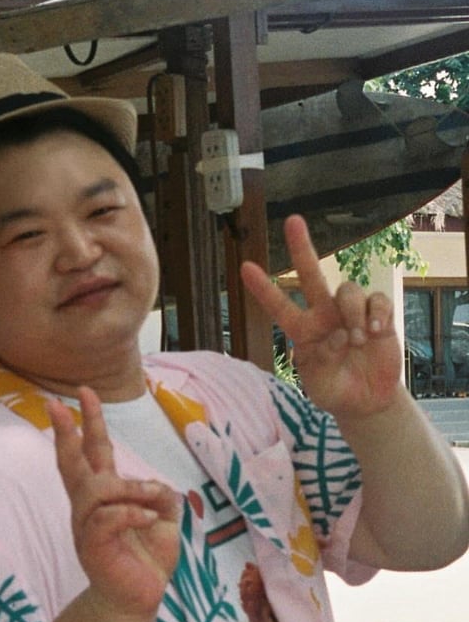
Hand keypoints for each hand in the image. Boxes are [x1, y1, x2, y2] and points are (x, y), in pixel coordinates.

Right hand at [48, 388, 179, 618]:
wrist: (138, 599)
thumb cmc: (146, 556)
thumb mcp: (163, 517)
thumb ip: (160, 494)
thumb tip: (154, 486)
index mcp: (104, 495)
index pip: (92, 451)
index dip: (89, 422)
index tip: (83, 392)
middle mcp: (89, 507)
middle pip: (72, 462)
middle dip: (66, 431)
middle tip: (59, 404)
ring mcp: (87, 527)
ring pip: (96, 488)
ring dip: (129, 487)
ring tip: (149, 500)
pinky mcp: (93, 547)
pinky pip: (108, 518)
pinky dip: (131, 513)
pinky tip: (145, 519)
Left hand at [240, 214, 402, 419]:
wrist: (369, 400)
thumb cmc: (336, 392)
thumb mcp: (320, 387)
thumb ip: (320, 364)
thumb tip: (336, 336)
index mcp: (302, 331)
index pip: (278, 306)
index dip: (263, 288)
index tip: (244, 267)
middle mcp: (323, 315)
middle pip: (311, 275)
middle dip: (302, 247)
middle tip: (292, 220)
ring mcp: (351, 312)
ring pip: (347, 290)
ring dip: (353, 313)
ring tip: (358, 340)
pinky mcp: (377, 315)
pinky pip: (376, 300)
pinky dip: (377, 313)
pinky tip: (376, 332)